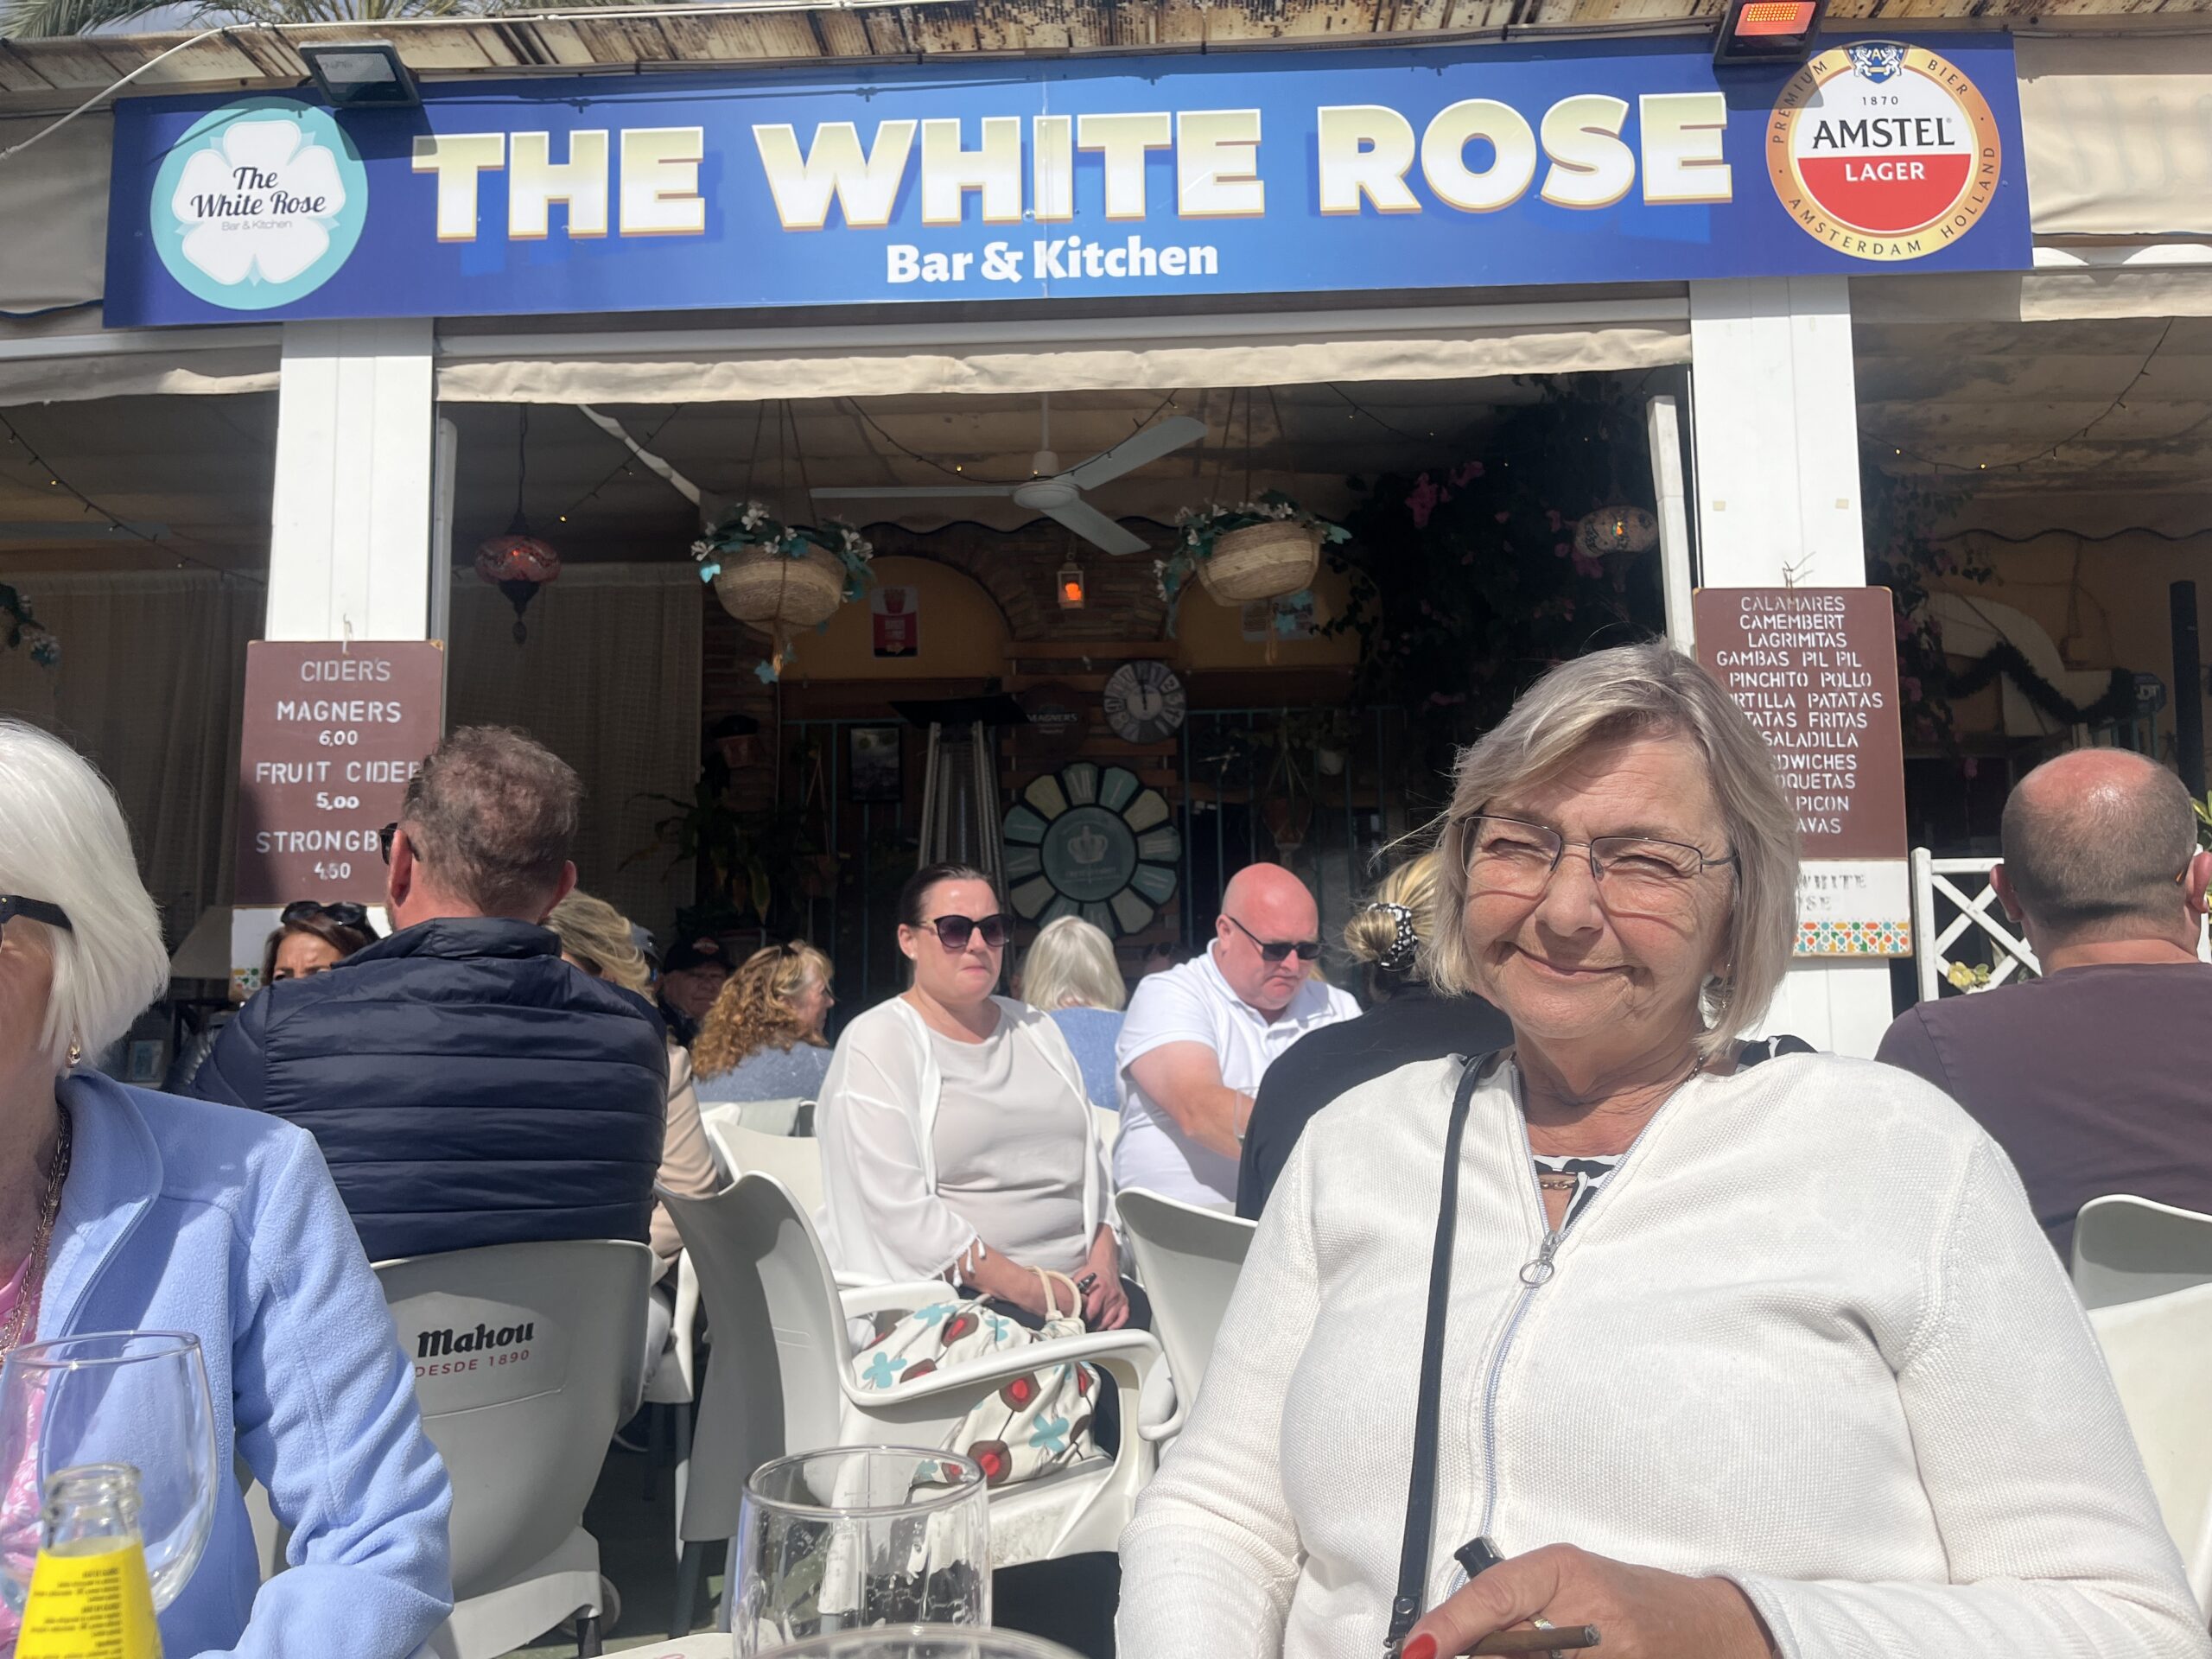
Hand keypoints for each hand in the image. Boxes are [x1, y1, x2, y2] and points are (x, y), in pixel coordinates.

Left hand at [1081, 1231, 1128, 1329]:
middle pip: (1102, 1317)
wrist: (1105, 1264)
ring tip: (1094, 1329)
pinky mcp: (1124, 1300)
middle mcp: (1112, 1294)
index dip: (1085, 1320)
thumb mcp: (1079, 1279)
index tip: (1080, 1323)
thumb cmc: (1092, 1273)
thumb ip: (1074, 1292)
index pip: (1093, 1311)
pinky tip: (1110, 1328)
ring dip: (1102, 1326)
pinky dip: (1118, 1324)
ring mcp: (1119, 1298)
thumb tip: (1066, 1304)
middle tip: (1085, 1328)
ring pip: (1111, 1319)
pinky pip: (1124, 1316)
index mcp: (1101, 1288)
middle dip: (1093, 1325)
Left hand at [1400, 1544, 1775, 1658]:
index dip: (1450, 1628)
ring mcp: (1617, 1654)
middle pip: (1508, 1648)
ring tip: (1532, 1649)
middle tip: (1445, 1654)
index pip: (1494, 1597)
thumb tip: (1443, 1643)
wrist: (1711, 1630)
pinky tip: (1555, 1658)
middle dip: (1478, 1654)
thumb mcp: (1567, 1585)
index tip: (1416, 1651)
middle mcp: (1591, 1615)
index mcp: (1565, 1572)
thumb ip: (1510, 1609)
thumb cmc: (1630, 1602)